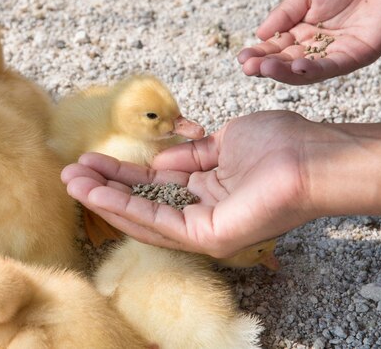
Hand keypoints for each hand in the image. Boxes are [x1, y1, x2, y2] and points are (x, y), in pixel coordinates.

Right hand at [62, 111, 318, 257]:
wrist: (310, 156)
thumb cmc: (277, 145)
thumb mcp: (223, 143)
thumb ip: (191, 155)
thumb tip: (160, 159)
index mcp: (205, 190)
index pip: (153, 184)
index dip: (121, 173)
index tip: (91, 160)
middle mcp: (200, 212)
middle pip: (142, 201)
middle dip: (104, 187)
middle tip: (70, 173)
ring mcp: (202, 228)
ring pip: (143, 216)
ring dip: (105, 199)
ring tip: (72, 183)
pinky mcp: (206, 236)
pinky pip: (157, 222)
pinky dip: (125, 206)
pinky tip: (97, 193)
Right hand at [237, 0, 380, 84]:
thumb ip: (284, 13)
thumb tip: (260, 34)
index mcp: (299, 32)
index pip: (274, 48)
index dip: (258, 54)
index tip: (242, 58)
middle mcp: (312, 48)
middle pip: (284, 63)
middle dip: (265, 66)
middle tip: (248, 68)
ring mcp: (330, 56)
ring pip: (302, 71)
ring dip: (282, 72)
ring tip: (265, 68)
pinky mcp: (350, 59)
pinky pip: (328, 68)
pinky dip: (311, 69)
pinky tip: (297, 66)